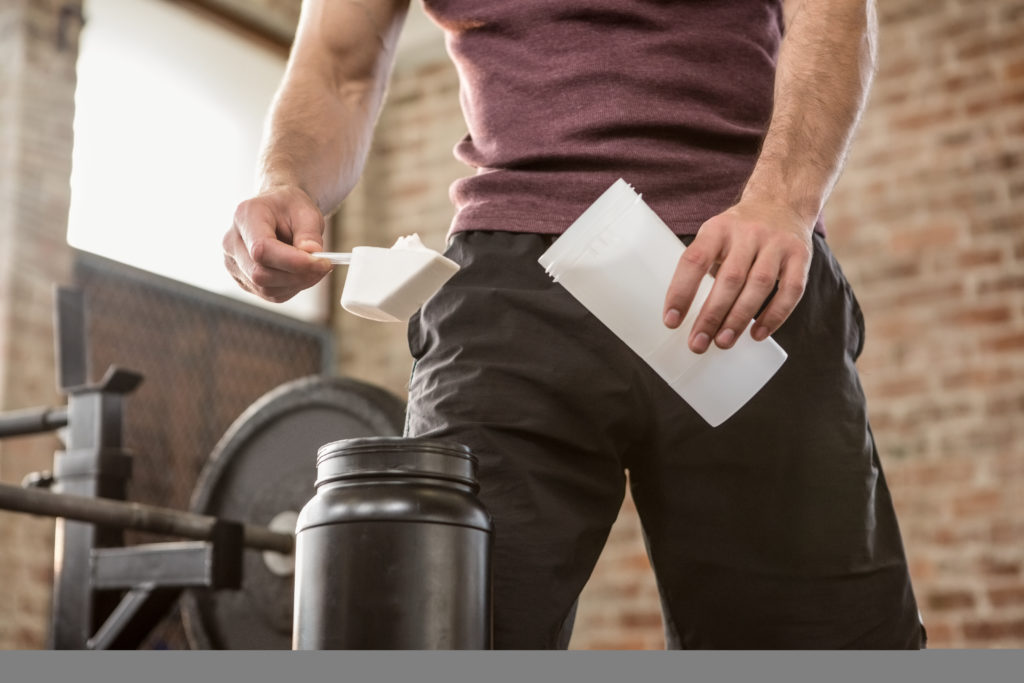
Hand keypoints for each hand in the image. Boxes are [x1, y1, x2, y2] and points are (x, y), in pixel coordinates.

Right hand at [223, 186, 333, 302]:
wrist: (278, 212)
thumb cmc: (290, 208)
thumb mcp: (306, 212)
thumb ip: (309, 233)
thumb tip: (313, 254)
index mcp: (245, 217)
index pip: (261, 249)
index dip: (293, 262)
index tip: (322, 261)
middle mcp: (232, 242)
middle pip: (261, 274)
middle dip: (298, 275)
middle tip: (324, 266)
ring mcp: (233, 263)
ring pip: (266, 289)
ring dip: (297, 284)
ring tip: (314, 267)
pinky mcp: (243, 279)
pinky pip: (269, 294)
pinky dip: (291, 288)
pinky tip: (300, 273)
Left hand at [663, 200, 813, 352]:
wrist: (781, 202)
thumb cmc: (738, 231)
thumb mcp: (714, 235)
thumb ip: (702, 266)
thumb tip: (683, 314)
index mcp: (718, 228)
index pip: (695, 260)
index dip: (681, 292)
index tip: (671, 321)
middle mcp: (748, 233)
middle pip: (729, 278)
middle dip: (711, 316)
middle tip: (698, 344)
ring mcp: (777, 243)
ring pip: (759, 286)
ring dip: (739, 319)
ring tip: (723, 342)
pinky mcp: (800, 256)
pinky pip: (791, 291)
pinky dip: (775, 316)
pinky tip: (758, 334)